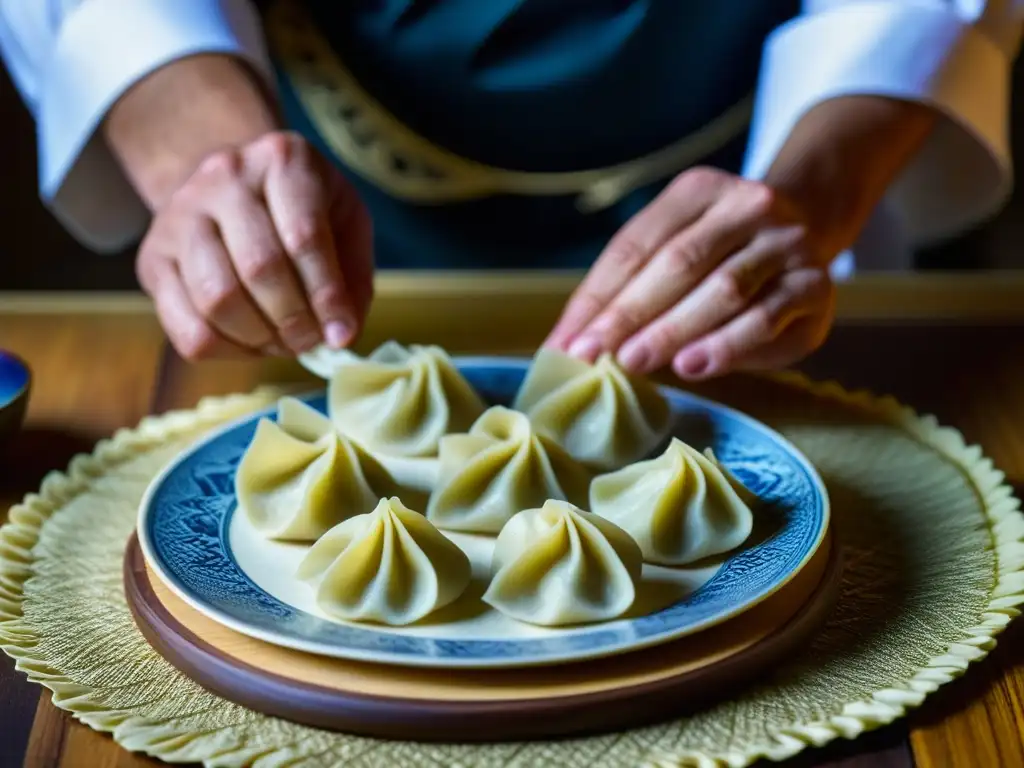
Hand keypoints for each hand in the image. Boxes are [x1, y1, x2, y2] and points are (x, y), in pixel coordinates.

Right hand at [136, 131, 372, 360]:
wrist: (231, 188)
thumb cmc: (301, 211)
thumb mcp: (344, 223)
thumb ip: (352, 276)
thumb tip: (341, 334)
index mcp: (283, 159)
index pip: (304, 236)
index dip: (327, 296)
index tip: (341, 332)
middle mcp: (224, 176)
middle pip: (258, 268)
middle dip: (294, 321)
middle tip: (311, 341)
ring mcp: (179, 215)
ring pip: (218, 298)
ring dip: (259, 338)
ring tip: (283, 343)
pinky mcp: (151, 257)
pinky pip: (186, 326)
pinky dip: (225, 350)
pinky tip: (250, 345)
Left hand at [545, 167, 835, 379]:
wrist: (811, 225)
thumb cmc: (722, 252)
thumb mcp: (677, 247)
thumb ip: (633, 286)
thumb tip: (574, 342)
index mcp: (698, 191)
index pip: (637, 245)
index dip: (597, 296)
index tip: (566, 341)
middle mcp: (747, 206)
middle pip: (678, 263)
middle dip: (629, 314)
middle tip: (592, 355)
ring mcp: (786, 243)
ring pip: (722, 289)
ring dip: (673, 330)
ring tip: (634, 362)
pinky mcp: (815, 284)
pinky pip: (766, 317)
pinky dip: (726, 345)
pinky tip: (693, 365)